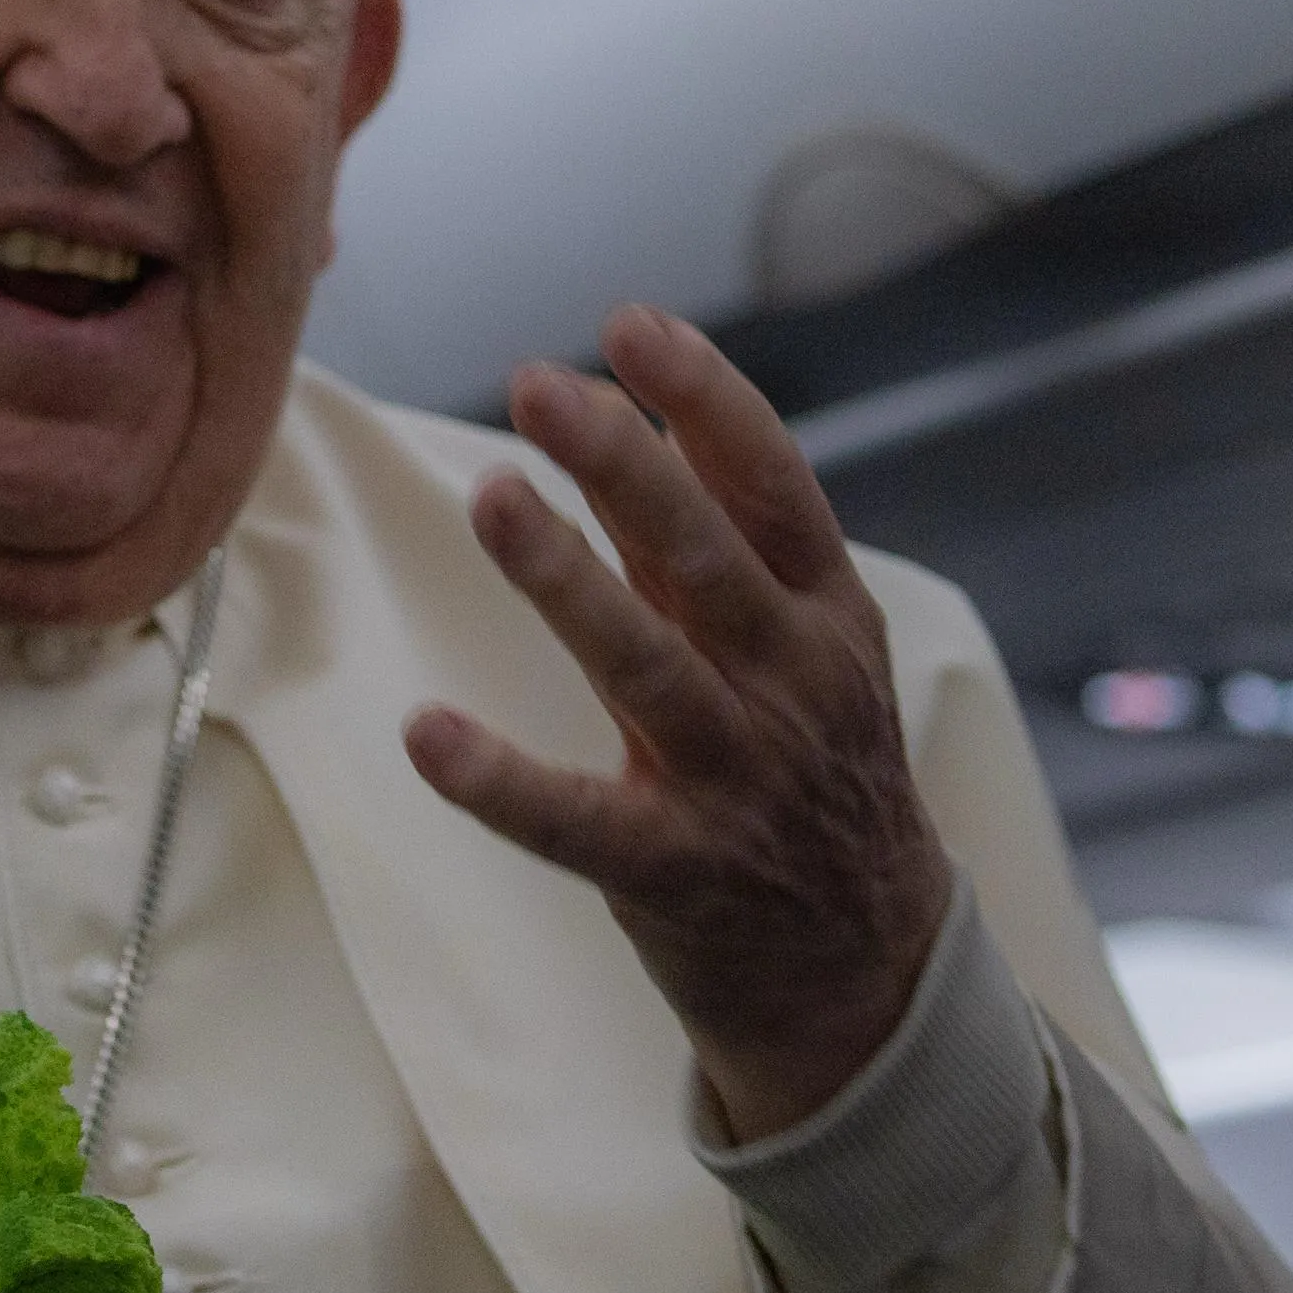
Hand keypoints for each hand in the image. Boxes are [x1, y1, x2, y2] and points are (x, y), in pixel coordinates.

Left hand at [405, 304, 953, 1144]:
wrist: (866, 969)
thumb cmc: (808, 772)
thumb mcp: (792, 648)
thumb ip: (710, 536)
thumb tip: (633, 399)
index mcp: (828, 618)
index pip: (777, 489)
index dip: (708, 402)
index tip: (630, 324)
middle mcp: (793, 690)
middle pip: (708, 560)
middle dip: (626, 466)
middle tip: (540, 383)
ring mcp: (737, 784)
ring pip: (647, 669)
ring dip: (567, 582)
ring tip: (493, 498)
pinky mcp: (672, 872)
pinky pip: (576, 822)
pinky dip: (501, 780)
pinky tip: (426, 733)